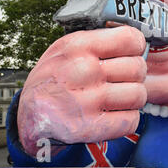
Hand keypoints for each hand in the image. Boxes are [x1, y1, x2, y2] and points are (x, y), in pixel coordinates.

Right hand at [17, 25, 146, 155]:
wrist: (28, 116)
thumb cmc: (53, 78)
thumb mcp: (66, 47)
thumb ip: (99, 41)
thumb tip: (136, 41)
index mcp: (79, 46)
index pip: (131, 39)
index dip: (136, 47)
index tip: (131, 54)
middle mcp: (84, 70)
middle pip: (138, 68)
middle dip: (135, 75)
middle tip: (122, 80)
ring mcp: (88, 101)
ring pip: (139, 95)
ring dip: (133, 98)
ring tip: (118, 98)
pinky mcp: (91, 128)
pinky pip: (131, 120)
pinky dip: (127, 119)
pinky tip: (113, 114)